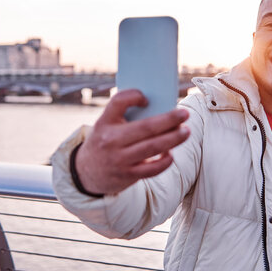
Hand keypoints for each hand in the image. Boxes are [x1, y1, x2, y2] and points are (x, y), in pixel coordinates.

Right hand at [75, 89, 189, 194]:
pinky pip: (152, 168)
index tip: (147, 98)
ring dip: (173, 139)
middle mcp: (111, 140)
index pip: (118, 102)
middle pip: (146, 127)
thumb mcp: (105, 125)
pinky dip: (165, 160)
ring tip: (186, 131)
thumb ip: (123, 114)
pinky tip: (171, 152)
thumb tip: (155, 107)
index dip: (134, 96)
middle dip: (169, 120)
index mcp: (104, 123)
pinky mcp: (128, 175)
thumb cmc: (103, 142)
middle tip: (184, 113)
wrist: (86, 173)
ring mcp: (120, 159)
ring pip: (153, 147)